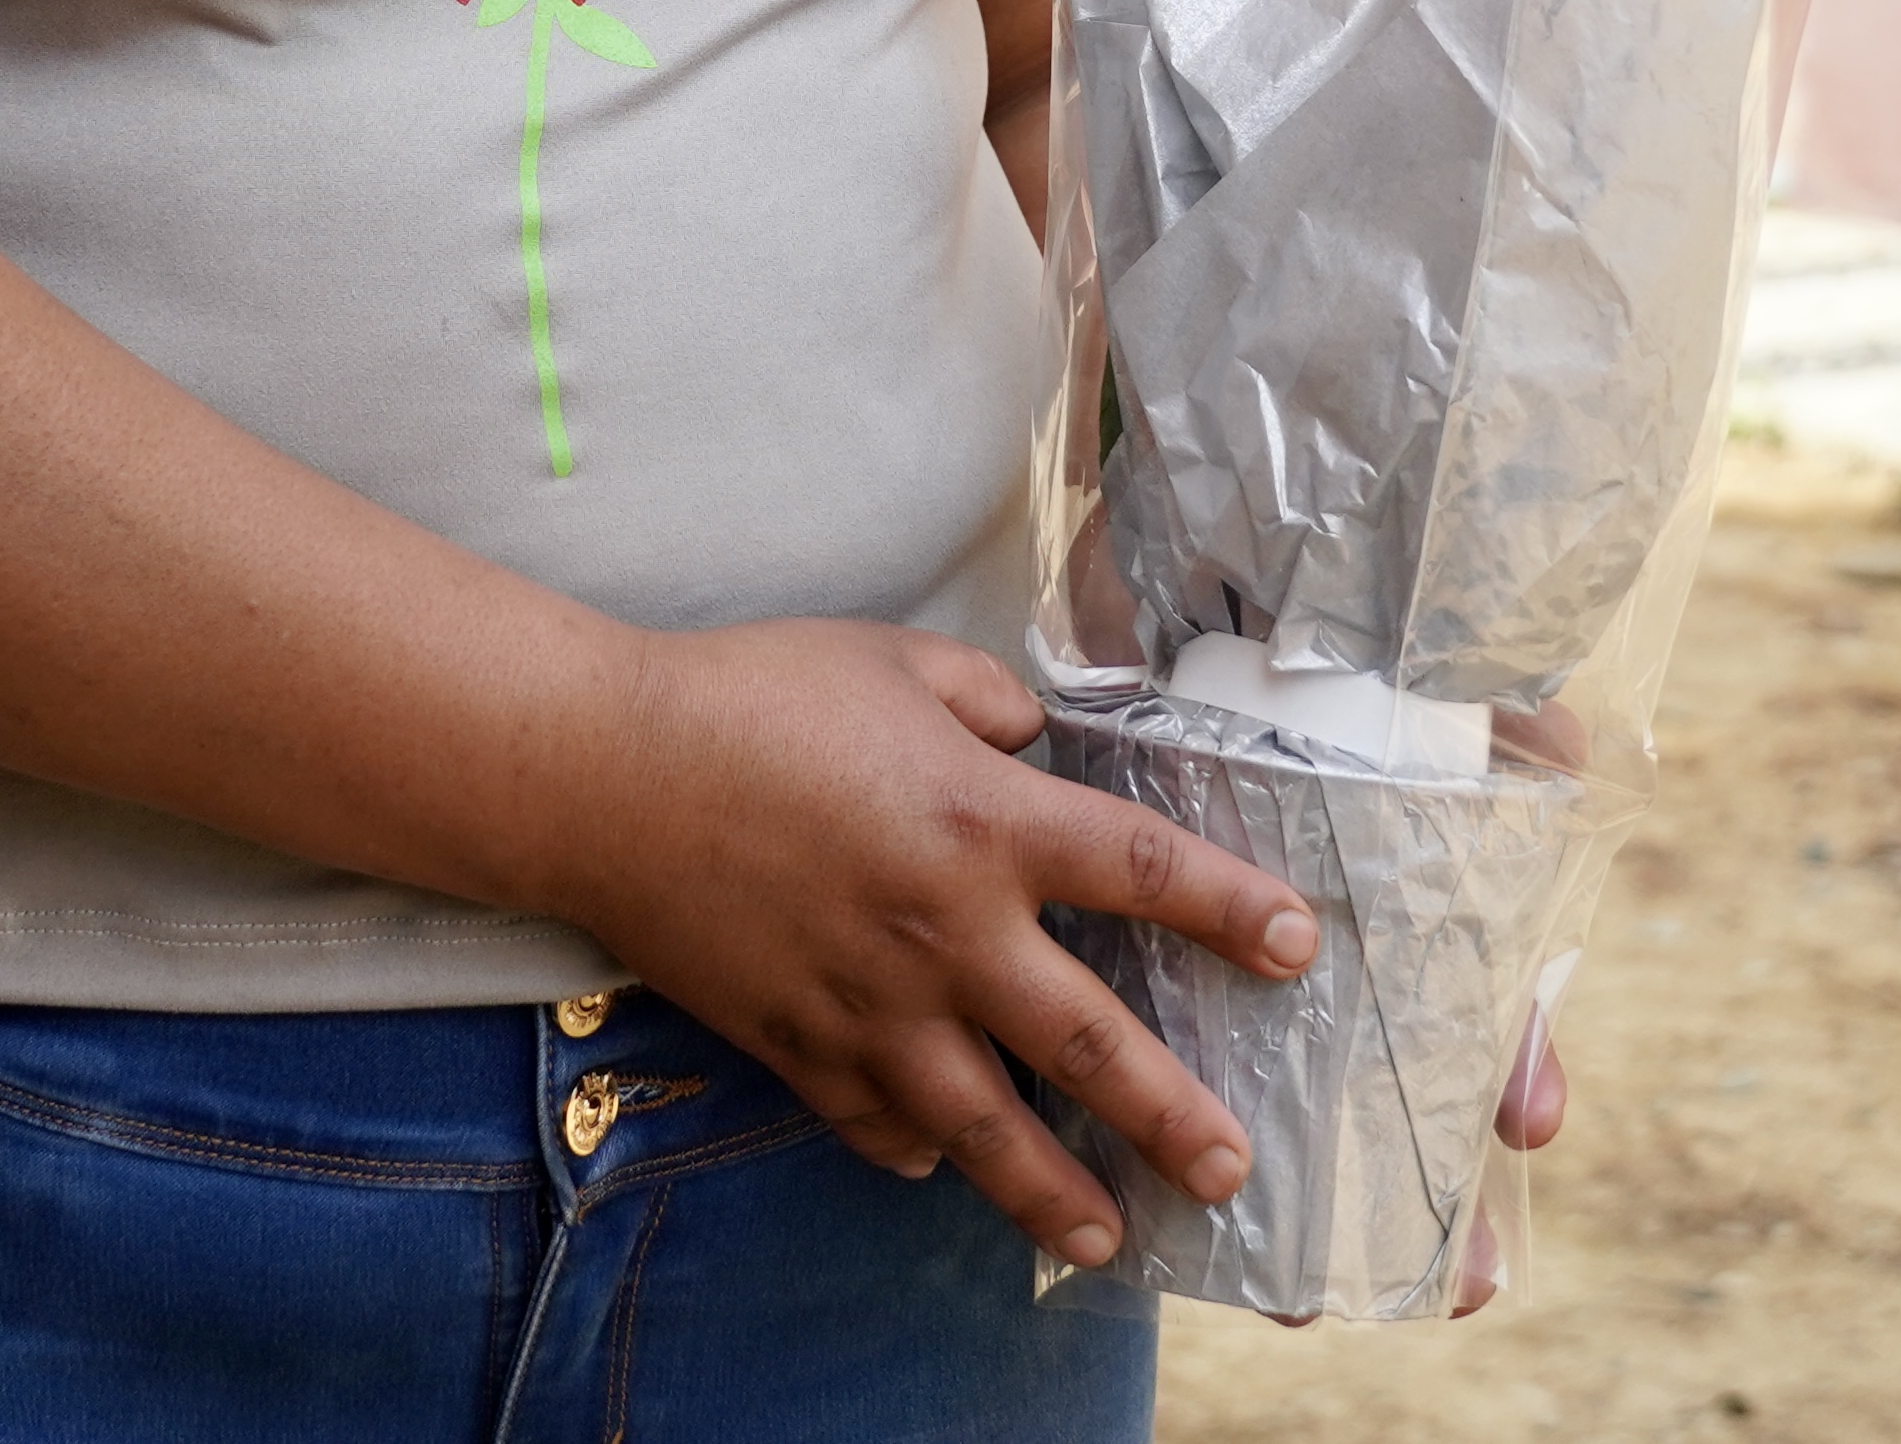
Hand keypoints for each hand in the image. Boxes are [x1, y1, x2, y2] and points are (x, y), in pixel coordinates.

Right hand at [536, 617, 1316, 1268]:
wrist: (603, 772)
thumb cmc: (751, 696)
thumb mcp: (893, 660)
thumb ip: (987, 703)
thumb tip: (1033, 741)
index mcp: (984, 822)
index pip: (1142, 873)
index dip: (1231, 910)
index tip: (1297, 947)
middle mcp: (946, 933)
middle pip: (1090, 1046)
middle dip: (1173, 1115)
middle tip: (1232, 1167)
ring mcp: (870, 1005)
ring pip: (986, 1126)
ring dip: (1055, 1191)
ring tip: (1111, 1239)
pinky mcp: (798, 1044)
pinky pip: (872, 1121)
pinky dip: (911, 1150)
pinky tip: (940, 1168)